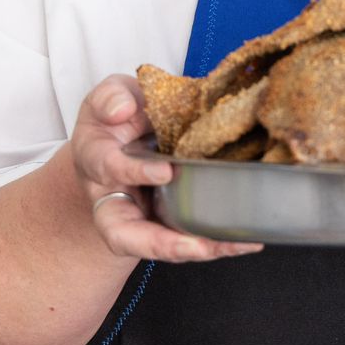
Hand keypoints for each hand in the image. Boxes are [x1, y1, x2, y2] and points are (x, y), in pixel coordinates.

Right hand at [69, 73, 262, 262]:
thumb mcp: (109, 96)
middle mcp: (113, 199)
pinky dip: (215, 243)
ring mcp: (139, 216)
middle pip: (124, 235)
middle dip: (161, 244)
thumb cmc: (116, 116)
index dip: (137, 171)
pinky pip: (186, 238)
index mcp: (97, 161)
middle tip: (195, 246)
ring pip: (158, 246)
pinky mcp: (165, 221)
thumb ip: (113, 97)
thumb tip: (122, 110)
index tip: (166, 171)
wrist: (123, 137)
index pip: (111, 169)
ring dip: (196, 249)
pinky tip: (247, 240)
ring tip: (235, 244)